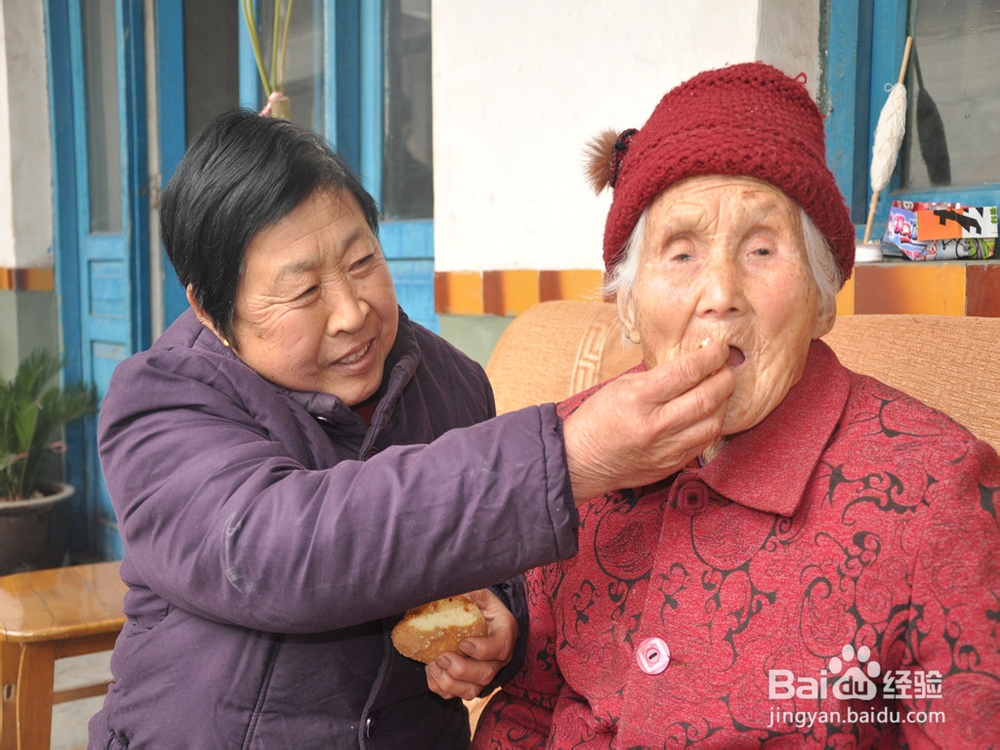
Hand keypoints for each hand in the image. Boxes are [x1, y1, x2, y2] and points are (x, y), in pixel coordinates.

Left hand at [425, 588, 516, 700]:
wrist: (476, 616)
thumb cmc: (478, 603)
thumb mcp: (478, 592)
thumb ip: (470, 592)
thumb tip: (448, 590)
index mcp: (504, 631)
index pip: (501, 647)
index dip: (483, 650)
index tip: (463, 642)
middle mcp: (498, 658)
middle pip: (485, 674)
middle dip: (461, 670)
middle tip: (442, 656)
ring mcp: (483, 672)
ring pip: (472, 691)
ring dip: (450, 683)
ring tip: (434, 664)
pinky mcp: (468, 682)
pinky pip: (456, 695)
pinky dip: (440, 687)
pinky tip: (431, 670)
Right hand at [562, 341, 734, 501]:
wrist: (581, 461)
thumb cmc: (597, 418)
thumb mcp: (621, 386)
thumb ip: (658, 377)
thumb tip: (693, 363)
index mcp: (639, 398)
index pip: (687, 371)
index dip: (710, 356)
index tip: (718, 348)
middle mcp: (655, 424)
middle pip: (707, 397)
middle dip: (724, 377)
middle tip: (726, 367)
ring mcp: (666, 448)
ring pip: (713, 422)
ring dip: (723, 402)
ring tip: (720, 389)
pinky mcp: (672, 465)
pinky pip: (704, 442)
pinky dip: (712, 423)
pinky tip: (709, 412)